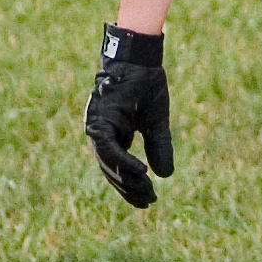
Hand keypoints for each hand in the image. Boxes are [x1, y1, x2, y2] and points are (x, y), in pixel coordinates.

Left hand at [84, 32, 172, 209]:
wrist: (140, 58)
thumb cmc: (146, 84)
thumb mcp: (156, 121)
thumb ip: (158, 146)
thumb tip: (165, 175)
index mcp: (111, 133)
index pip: (117, 167)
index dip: (131, 185)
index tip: (146, 201)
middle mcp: (99, 133)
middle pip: (111, 170)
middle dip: (129, 188)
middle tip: (147, 202)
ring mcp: (97, 126)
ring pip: (109, 163)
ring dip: (127, 180)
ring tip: (146, 193)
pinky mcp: (100, 119)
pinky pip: (111, 148)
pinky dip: (124, 162)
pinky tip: (141, 173)